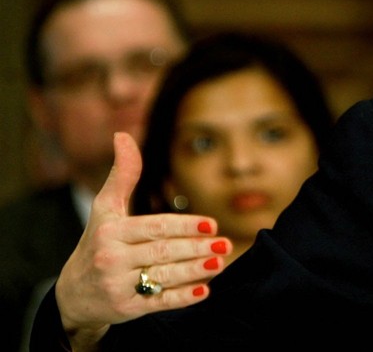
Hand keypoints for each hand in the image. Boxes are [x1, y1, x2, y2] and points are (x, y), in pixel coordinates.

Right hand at [55, 132, 232, 348]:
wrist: (74, 293)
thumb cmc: (97, 242)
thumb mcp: (106, 208)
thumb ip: (122, 174)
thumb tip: (122, 135)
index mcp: (110, 231)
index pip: (155, 227)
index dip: (185, 226)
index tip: (212, 224)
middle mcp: (111, 258)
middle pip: (163, 252)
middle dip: (196, 248)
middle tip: (225, 244)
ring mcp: (117, 285)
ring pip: (163, 278)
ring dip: (195, 271)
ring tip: (219, 263)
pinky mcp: (125, 309)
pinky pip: (159, 302)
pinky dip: (182, 298)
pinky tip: (204, 291)